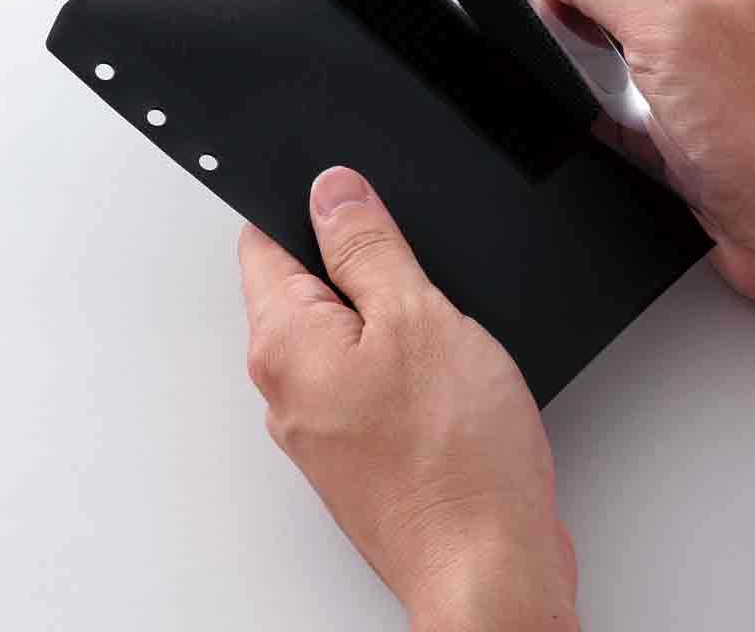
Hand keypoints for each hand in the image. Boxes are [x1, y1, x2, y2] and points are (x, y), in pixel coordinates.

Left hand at [240, 167, 577, 631]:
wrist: (488, 563)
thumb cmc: (454, 459)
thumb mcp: (417, 316)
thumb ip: (368, 246)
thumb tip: (333, 190)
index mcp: (285, 343)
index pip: (265, 241)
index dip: (313, 206)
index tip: (358, 201)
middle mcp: (288, 387)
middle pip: (306, 285)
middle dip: (361, 265)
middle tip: (418, 275)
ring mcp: (322, 425)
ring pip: (345, 334)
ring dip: (389, 318)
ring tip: (439, 333)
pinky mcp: (361, 451)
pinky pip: (369, 379)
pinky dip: (403, 363)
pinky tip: (447, 375)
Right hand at [510, 0, 754, 334]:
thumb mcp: (671, 30)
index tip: (558, 3)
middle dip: (565, 11)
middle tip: (598, 53)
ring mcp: (683, 55)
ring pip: (590, 37)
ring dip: (583, 68)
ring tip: (623, 98)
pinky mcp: (671, 110)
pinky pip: (604, 96)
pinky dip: (598, 112)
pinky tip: (626, 130)